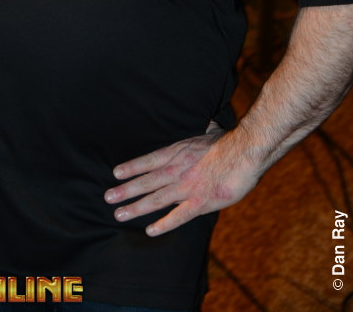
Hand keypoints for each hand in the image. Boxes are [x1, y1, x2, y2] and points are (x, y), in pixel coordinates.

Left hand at [104, 123, 260, 235]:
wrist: (244, 152)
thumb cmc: (230, 141)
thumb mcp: (211, 130)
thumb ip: (204, 129)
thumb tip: (206, 121)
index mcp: (178, 152)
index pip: (149, 160)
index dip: (132, 167)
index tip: (115, 173)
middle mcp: (177, 170)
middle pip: (146, 181)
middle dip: (125, 190)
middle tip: (107, 197)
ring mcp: (187, 187)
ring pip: (155, 199)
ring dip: (136, 206)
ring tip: (118, 213)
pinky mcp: (200, 202)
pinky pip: (178, 216)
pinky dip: (163, 224)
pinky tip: (149, 230)